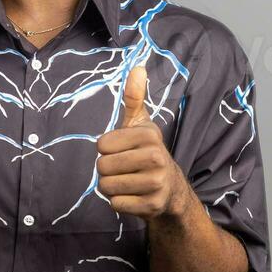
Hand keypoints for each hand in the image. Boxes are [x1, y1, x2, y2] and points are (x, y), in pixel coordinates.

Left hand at [96, 65, 189, 220]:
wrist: (170, 190)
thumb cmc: (147, 153)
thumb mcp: (140, 124)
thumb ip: (134, 97)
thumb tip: (137, 66)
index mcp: (149, 135)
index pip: (101, 145)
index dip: (106, 150)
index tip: (123, 151)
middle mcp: (156, 157)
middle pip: (102, 167)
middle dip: (107, 170)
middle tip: (124, 169)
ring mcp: (156, 183)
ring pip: (107, 187)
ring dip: (111, 187)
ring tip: (128, 182)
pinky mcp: (152, 205)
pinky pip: (115, 204)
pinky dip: (119, 202)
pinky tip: (133, 196)